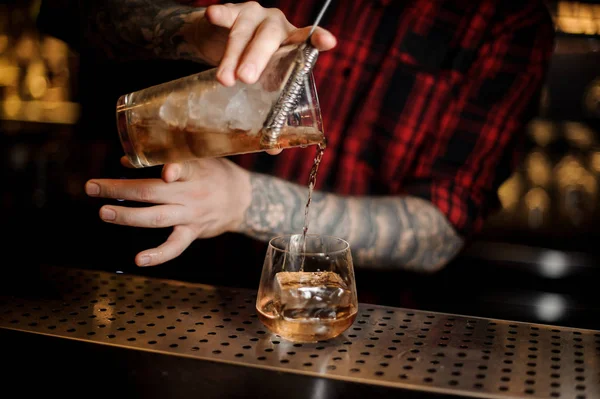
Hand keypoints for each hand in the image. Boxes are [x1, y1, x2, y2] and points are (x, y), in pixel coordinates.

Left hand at [85, 158, 251, 266]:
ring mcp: (192, 215)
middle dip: (120, 190)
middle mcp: (192, 194)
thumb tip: (124, 161)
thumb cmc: (213, 173)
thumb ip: (164, 157)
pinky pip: (174, 247)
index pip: (185, 167)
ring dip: (128, 216)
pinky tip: (139, 260)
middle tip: (93, 187)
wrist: (242, 199)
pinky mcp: (192, 233)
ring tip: (104, 213)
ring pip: (156, 218)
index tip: (166, 172)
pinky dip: (158, 255)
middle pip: (153, 192)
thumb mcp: (197, 158)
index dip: (174, 169)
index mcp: (194, 171)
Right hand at [191, 1, 336, 85]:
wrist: (221, 37)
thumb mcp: (265, 76)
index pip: (307, 38)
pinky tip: (214, 15)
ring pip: (243, 32)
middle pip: (268, 38)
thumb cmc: (252, 61)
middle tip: (247, 78)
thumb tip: (274, 138)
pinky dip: (220, 15)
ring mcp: (253, 15)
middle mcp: (275, 24)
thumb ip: (272, 94)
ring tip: (225, 79)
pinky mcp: (231, 11)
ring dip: (232, 55)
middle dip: (257, 58)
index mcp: (290, 40)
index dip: (317, 39)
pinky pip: (225, 13)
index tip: (328, 42)